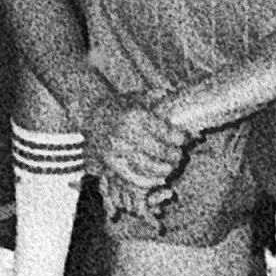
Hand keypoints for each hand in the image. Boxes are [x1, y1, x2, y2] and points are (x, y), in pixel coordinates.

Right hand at [85, 90, 190, 204]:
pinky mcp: (110, 162)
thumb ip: (155, 96)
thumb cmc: (119, 107)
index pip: (165, 131)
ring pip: (147, 165)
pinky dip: (148, 181)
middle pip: (159, 150)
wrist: (90, 118)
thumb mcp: (136, 97)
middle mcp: (126, 133)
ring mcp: (117, 149)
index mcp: (136, 115)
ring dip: (163, 169)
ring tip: (171, 168)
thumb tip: (173, 94)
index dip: (179, 138)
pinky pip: (132, 177)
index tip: (184, 140)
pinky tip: (158, 179)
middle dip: (173, 155)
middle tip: (179, 156)